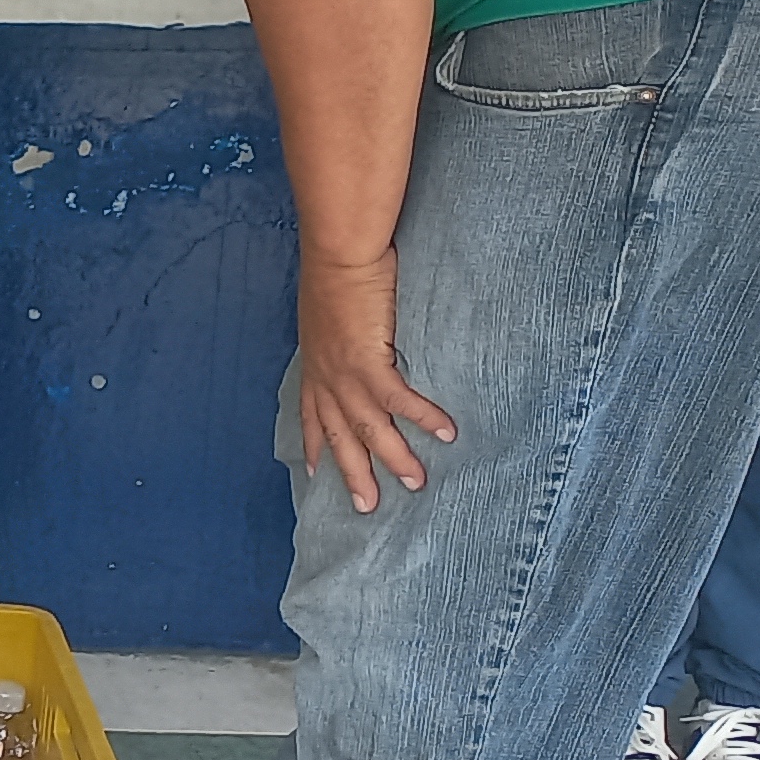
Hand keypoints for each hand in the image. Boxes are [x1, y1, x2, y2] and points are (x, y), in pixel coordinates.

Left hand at [297, 252, 455, 514]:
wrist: (338, 252)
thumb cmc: (336, 274)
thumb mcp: (330, 316)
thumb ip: (341, 338)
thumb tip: (357, 343)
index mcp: (316, 368)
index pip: (313, 417)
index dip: (314, 447)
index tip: (313, 474)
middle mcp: (326, 378)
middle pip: (340, 437)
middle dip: (354, 474)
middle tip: (367, 507)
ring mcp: (345, 373)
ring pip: (370, 429)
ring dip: (395, 458)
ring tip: (416, 483)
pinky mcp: (370, 361)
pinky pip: (399, 400)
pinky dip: (423, 418)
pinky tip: (447, 434)